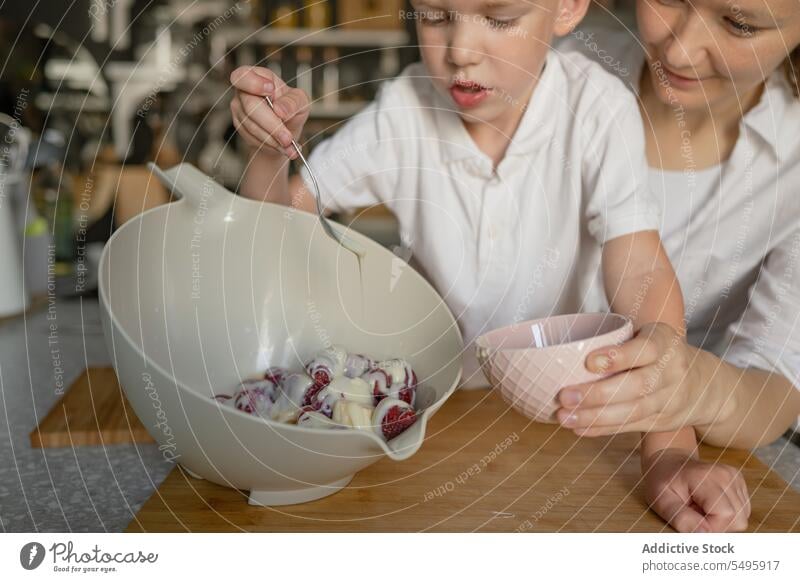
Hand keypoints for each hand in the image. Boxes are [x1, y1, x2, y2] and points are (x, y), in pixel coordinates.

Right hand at [229, 65, 309, 157]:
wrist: (286, 130)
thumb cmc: (292, 108)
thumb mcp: (300, 101)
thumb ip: (293, 102)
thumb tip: (280, 110)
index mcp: (257, 76)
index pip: (242, 76)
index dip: (254, 84)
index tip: (271, 90)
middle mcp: (243, 92)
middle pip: (250, 107)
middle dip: (272, 125)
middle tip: (287, 138)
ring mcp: (239, 110)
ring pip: (252, 126)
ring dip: (273, 139)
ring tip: (290, 145)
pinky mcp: (240, 127)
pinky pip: (252, 138)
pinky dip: (270, 145)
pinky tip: (283, 147)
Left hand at [555, 322, 719, 435]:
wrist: (705, 385)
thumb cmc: (661, 353)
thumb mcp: (651, 335)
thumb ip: (620, 341)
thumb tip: (567, 352)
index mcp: (665, 343)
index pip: (645, 350)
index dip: (618, 357)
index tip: (589, 362)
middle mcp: (671, 372)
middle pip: (636, 386)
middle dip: (597, 394)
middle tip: (564, 395)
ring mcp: (669, 400)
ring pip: (631, 412)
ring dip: (594, 417)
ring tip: (564, 416)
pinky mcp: (662, 422)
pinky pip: (630, 426)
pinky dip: (601, 429)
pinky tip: (578, 428)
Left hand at [643, 449, 749, 532]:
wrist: (668, 463)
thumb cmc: (663, 482)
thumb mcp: (662, 501)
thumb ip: (681, 518)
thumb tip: (704, 534)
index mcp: (705, 477)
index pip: (726, 515)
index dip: (711, 527)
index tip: (692, 520)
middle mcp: (726, 475)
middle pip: (738, 519)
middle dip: (717, 525)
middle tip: (695, 513)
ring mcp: (735, 477)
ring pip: (742, 517)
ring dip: (722, 520)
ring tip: (701, 507)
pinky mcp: (739, 482)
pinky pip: (743, 511)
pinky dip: (727, 514)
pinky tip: (710, 504)